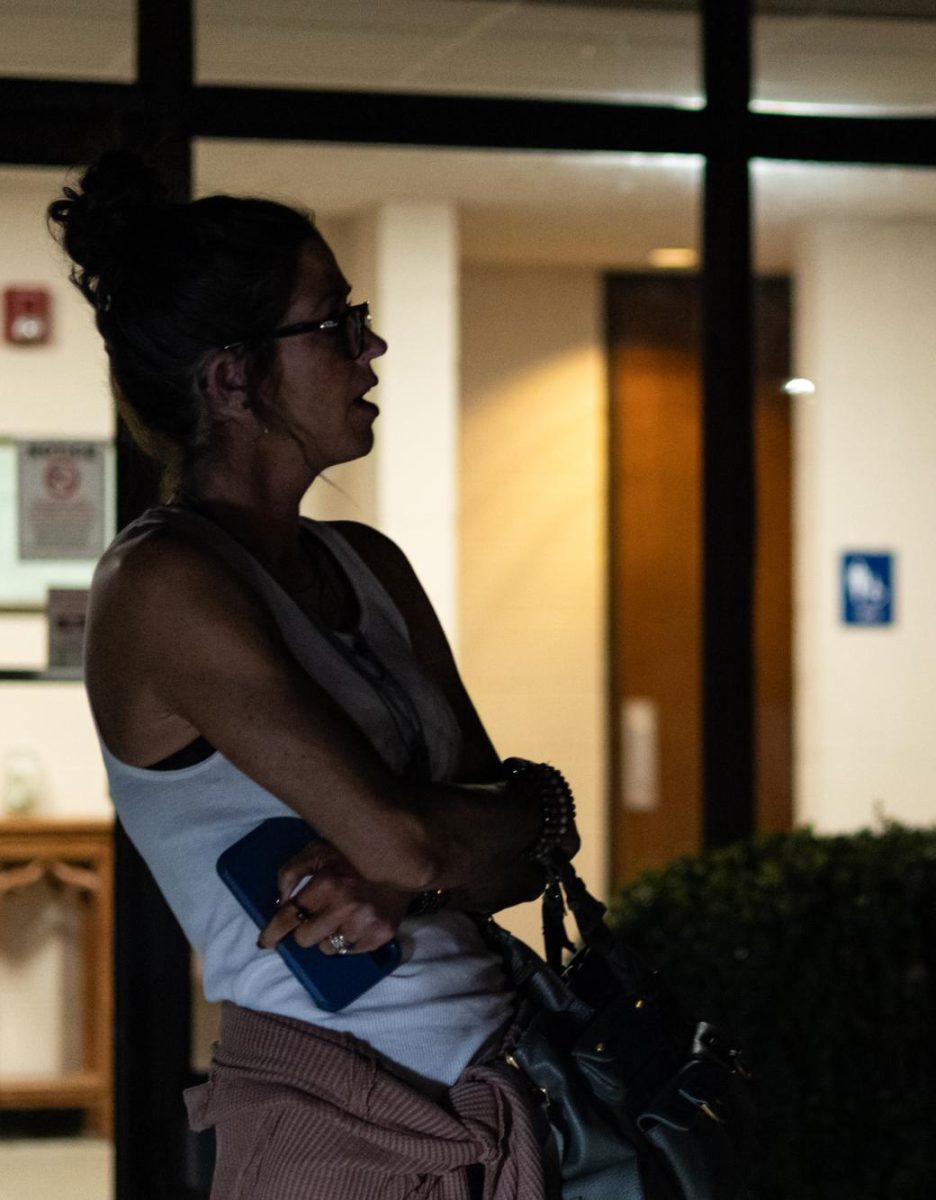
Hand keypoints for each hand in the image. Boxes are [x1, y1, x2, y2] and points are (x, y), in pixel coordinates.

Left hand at [257, 840, 409, 955]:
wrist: (403, 859)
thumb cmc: (354, 855)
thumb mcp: (317, 851)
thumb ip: (291, 872)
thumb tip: (280, 901)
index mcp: (327, 882)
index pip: (290, 916)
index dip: (273, 932)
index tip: (264, 942)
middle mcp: (346, 905)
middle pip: (305, 939)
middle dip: (304, 929)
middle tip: (314, 917)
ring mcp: (366, 922)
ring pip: (328, 948)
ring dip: (328, 936)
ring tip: (340, 916)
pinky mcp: (382, 934)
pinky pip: (351, 952)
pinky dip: (349, 940)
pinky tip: (356, 921)